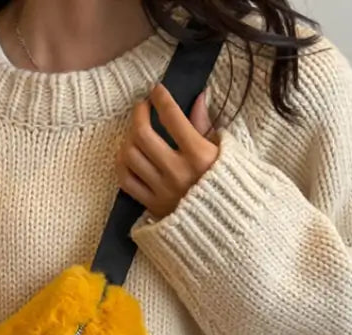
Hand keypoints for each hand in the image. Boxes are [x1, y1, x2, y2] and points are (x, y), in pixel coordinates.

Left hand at [115, 84, 218, 221]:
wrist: (226, 227)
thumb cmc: (229, 184)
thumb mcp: (225, 152)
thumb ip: (205, 126)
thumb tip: (198, 97)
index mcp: (200, 155)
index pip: (172, 117)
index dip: (161, 98)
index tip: (157, 90)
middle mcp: (177, 172)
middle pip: (142, 135)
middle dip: (139, 114)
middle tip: (142, 107)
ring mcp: (162, 190)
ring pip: (130, 156)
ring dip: (128, 138)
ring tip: (135, 132)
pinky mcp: (152, 205)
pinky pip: (126, 180)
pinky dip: (122, 164)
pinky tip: (128, 155)